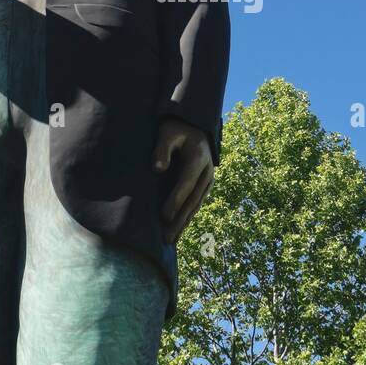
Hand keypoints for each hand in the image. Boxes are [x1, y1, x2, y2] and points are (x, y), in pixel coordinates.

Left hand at [153, 118, 214, 243]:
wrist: (194, 124)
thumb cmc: (176, 128)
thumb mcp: (167, 133)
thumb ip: (162, 149)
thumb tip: (157, 169)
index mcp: (198, 159)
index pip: (186, 184)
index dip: (175, 201)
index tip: (163, 217)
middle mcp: (207, 172)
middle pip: (193, 200)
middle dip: (179, 220)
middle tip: (167, 238)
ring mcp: (208, 179)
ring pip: (196, 205)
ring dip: (184, 223)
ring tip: (171, 239)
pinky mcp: (204, 184)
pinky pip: (196, 203)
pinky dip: (187, 216)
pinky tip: (178, 229)